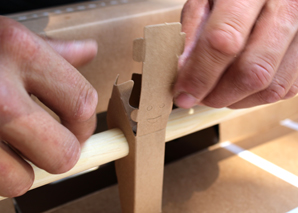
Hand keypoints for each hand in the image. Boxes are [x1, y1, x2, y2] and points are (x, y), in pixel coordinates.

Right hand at [0, 16, 97, 196]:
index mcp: (20, 51)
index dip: (85, 125)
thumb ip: (52, 51)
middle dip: (62, 157)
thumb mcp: (6, 36)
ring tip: (5, 149)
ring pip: (21, 182)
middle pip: (63, 153)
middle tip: (49, 147)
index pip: (82, 103)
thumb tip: (89, 51)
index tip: (78, 131)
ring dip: (19, 173)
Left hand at [174, 0, 297, 108]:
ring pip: (271, 87)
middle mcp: (286, 9)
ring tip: (214, 93)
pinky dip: (254, 97)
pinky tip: (236, 89)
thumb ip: (192, 31)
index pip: (224, 41)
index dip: (200, 74)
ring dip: (235, 100)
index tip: (183, 94)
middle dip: (218, 95)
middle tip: (197, 98)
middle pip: (252, 71)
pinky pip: (283, 89)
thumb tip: (183, 72)